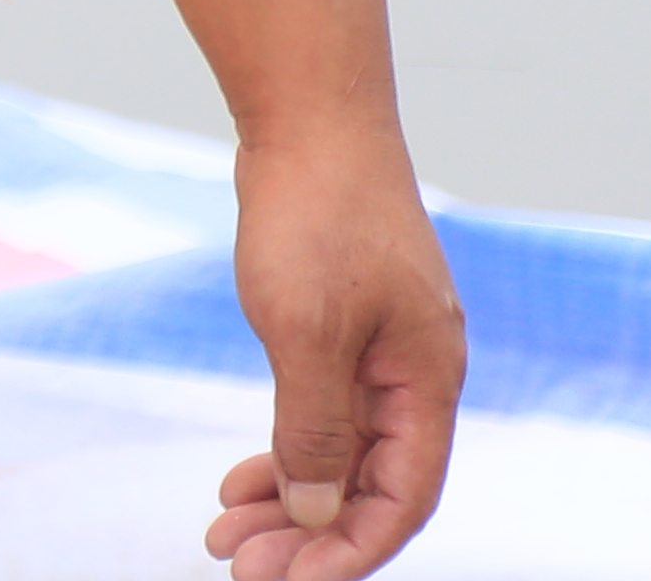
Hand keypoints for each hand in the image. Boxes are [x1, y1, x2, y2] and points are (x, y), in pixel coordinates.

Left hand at [206, 128, 462, 579]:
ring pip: (340, 452)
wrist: (309, 116)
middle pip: (369, 484)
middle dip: (308, 535)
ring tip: (224, 534)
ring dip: (288, 500)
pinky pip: (321, 412)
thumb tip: (315, 512)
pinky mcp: (344, 325)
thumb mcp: (305, 331)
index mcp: (426, 381)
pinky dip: (284, 450)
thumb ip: (314, 427)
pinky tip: (241, 479)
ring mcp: (381, 349)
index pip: (401, 498)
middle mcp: (414, 374)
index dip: (351, 550)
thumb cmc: (316, 214)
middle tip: (236, 568)